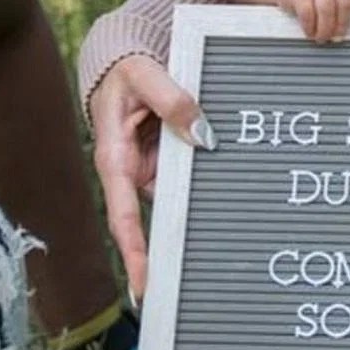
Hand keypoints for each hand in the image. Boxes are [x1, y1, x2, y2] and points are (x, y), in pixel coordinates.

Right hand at [89, 52, 206, 298]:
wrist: (125, 62)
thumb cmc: (125, 72)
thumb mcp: (144, 75)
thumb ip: (172, 100)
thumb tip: (203, 134)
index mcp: (115, 158)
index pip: (123, 216)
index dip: (134, 252)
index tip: (145, 285)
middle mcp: (132, 172)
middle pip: (154, 219)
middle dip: (171, 251)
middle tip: (194, 287)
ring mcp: (152, 169)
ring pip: (178, 198)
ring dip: (198, 213)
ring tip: (228, 240)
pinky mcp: (169, 162)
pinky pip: (188, 179)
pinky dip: (204, 185)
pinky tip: (233, 195)